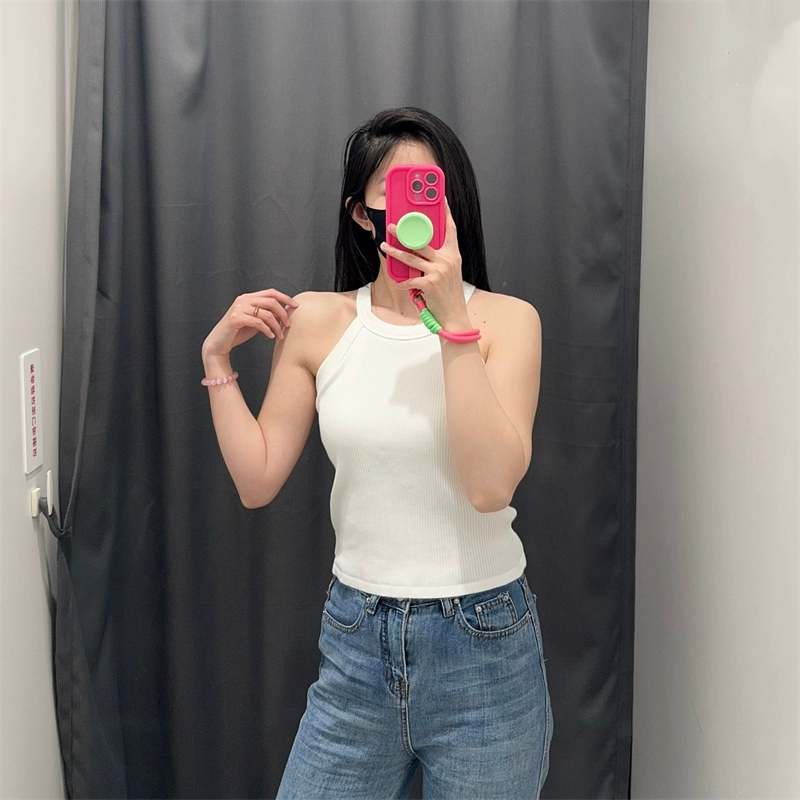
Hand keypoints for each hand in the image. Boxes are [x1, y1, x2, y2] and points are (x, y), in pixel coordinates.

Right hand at [202, 289, 298, 360]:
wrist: (218, 343)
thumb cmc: (237, 332)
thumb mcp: (255, 321)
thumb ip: (267, 315)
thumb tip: (284, 313)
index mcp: (248, 297)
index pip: (271, 292)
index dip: (285, 298)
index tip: (296, 306)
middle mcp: (243, 300)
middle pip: (271, 301)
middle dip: (283, 314)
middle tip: (288, 325)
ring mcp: (239, 308)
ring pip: (267, 313)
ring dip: (277, 326)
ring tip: (280, 335)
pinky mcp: (236, 318)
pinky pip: (258, 323)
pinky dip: (268, 330)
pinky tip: (271, 336)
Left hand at [379, 198, 469, 329]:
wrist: (454, 315)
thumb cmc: (449, 294)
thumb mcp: (449, 272)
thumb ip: (438, 259)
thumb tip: (418, 249)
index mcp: (453, 255)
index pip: (451, 229)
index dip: (446, 212)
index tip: (442, 198)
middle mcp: (447, 260)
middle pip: (422, 241)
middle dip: (404, 233)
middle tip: (392, 226)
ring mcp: (439, 271)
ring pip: (411, 257)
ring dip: (395, 252)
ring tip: (384, 247)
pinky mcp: (429, 283)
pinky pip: (410, 279)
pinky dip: (402, 282)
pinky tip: (399, 282)